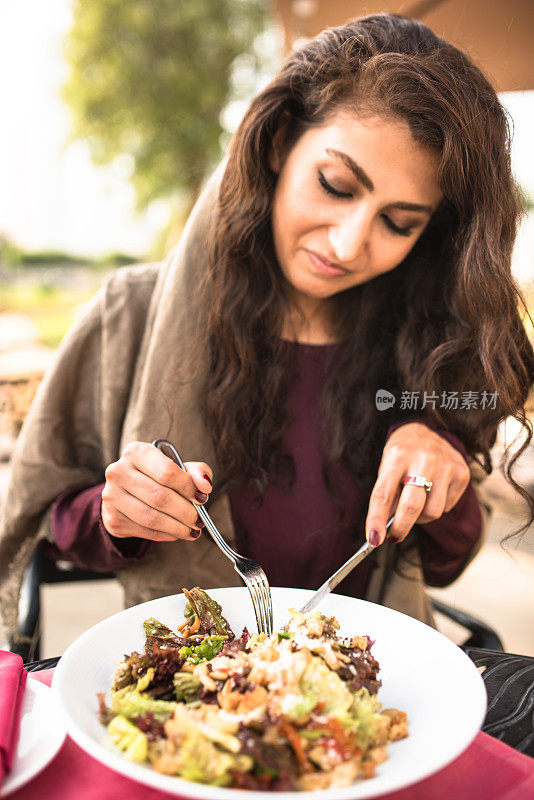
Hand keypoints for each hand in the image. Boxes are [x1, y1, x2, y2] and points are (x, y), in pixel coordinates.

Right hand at [101, 441, 212, 541]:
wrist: (125, 493)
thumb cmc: (156, 476)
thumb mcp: (176, 467)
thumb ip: (195, 472)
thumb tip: (205, 486)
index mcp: (136, 452)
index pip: (167, 471)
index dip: (188, 487)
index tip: (202, 498)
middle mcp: (119, 471)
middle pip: (159, 496)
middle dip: (185, 511)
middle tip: (200, 520)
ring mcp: (112, 496)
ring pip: (152, 517)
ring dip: (177, 527)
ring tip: (193, 530)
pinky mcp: (113, 518)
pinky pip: (145, 530)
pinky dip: (166, 534)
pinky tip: (176, 532)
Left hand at [365, 422, 470, 545]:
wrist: (425, 430)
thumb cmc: (401, 455)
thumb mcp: (387, 468)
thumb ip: (387, 496)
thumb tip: (384, 530)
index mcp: (397, 456)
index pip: (383, 494)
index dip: (376, 520)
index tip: (373, 540)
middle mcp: (423, 458)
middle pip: (412, 506)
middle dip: (401, 528)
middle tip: (394, 537)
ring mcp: (446, 465)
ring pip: (432, 512)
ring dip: (420, 518)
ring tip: (415, 505)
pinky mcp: (462, 472)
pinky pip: (447, 507)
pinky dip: (436, 507)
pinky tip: (432, 493)